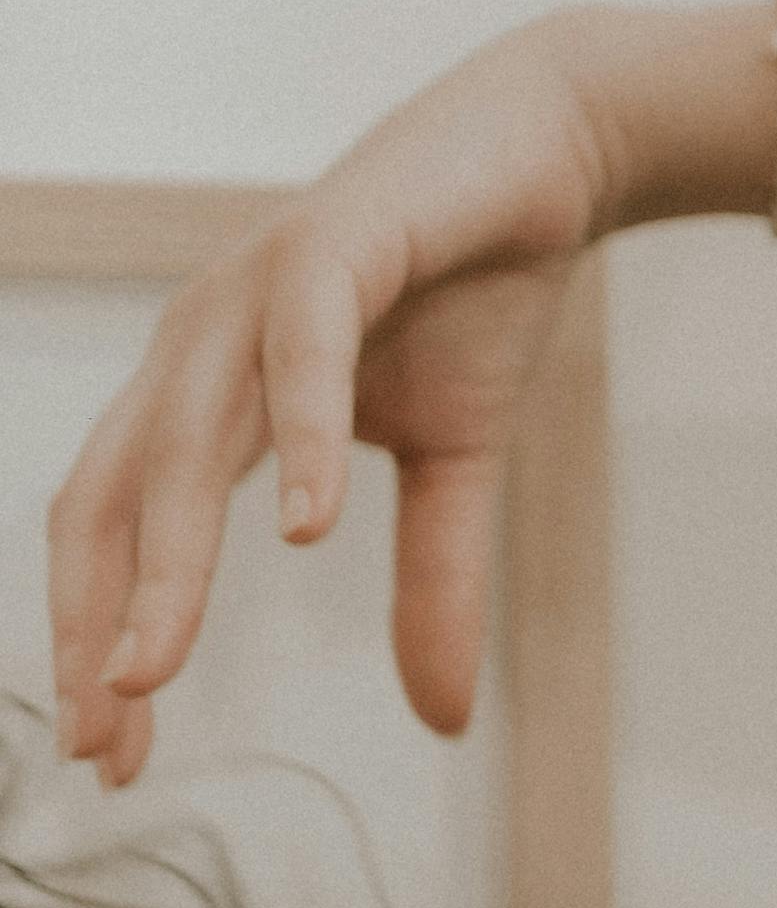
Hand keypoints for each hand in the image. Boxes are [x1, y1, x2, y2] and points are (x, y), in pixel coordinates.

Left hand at [48, 22, 621, 780]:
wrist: (550, 151)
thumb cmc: (478, 293)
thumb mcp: (456, 466)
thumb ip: (431, 584)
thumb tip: (443, 721)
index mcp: (207, 392)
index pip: (115, 530)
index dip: (101, 637)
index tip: (116, 756)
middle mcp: (201, 343)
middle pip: (109, 499)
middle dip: (96, 624)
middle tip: (110, 738)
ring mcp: (256, 289)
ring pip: (179, 443)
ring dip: (162, 563)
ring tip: (155, 668)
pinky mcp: (332, 245)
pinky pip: (298, 354)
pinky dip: (300, 441)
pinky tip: (304, 530)